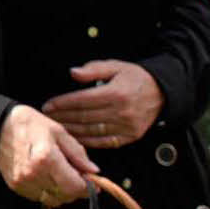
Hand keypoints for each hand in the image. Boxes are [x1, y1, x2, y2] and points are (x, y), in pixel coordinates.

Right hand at [0, 105, 98, 207]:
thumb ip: (77, 153)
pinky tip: (45, 177)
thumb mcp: (58, 131)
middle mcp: (34, 174)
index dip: (88, 187)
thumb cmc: (30, 124)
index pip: (75, 187)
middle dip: (75, 189)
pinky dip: (46, 191)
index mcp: (47, 158)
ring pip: (52, 200)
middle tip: (76, 176)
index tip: (92, 181)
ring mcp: (23, 182)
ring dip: (61, 192)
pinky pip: (38, 197)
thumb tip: (93, 171)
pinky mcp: (15, 185)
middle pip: (65, 197)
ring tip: (59, 176)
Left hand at [41, 60, 163, 148]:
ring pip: (92, 131)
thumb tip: (73, 73)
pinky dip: (87, 141)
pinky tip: (74, 138)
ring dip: (71, 130)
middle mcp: (122, 111)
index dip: (63, 103)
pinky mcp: (130, 137)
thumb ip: (93, 69)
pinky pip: (104, 142)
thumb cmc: (134, 78)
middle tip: (47, 118)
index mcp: (116, 93)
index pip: (83, 100)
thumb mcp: (115, 66)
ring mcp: (127, 127)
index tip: (48, 105)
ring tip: (56, 127)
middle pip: (85, 117)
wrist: (162, 92)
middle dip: (63, 118)